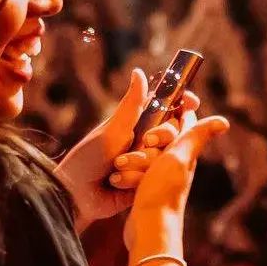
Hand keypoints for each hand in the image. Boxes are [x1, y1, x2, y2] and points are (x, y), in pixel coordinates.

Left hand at [55, 69, 198, 229]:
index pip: (169, 109)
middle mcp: (145, 141)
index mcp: (138, 123)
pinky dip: (137, 179)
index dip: (183, 104)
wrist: (76, 193)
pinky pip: (155, 179)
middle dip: (162, 137)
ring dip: (142, 162)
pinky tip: (117, 181)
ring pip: (166, 158)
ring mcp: (146, 163)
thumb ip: (132, 104)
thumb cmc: (90, 156)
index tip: (190, 102)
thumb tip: (139, 72)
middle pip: (173, 133)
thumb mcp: (114, 128)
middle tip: (147, 140)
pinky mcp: (145, 183)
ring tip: (118, 165)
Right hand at [123, 104, 229, 250]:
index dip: (169, 115)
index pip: (183, 120)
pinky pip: (133, 172)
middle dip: (145, 144)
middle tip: (144, 150)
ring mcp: (160, 174)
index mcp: (186, 150)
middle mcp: (175, 160)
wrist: (149, 227)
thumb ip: (197, 135)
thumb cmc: (164, 191)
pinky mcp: (145, 187)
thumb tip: (224, 121)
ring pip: (142, 154)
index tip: (158, 124)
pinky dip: (127, 175)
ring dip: (132, 160)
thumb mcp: (180, 157)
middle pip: (157, 137)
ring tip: (125, 169)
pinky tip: (120, 182)